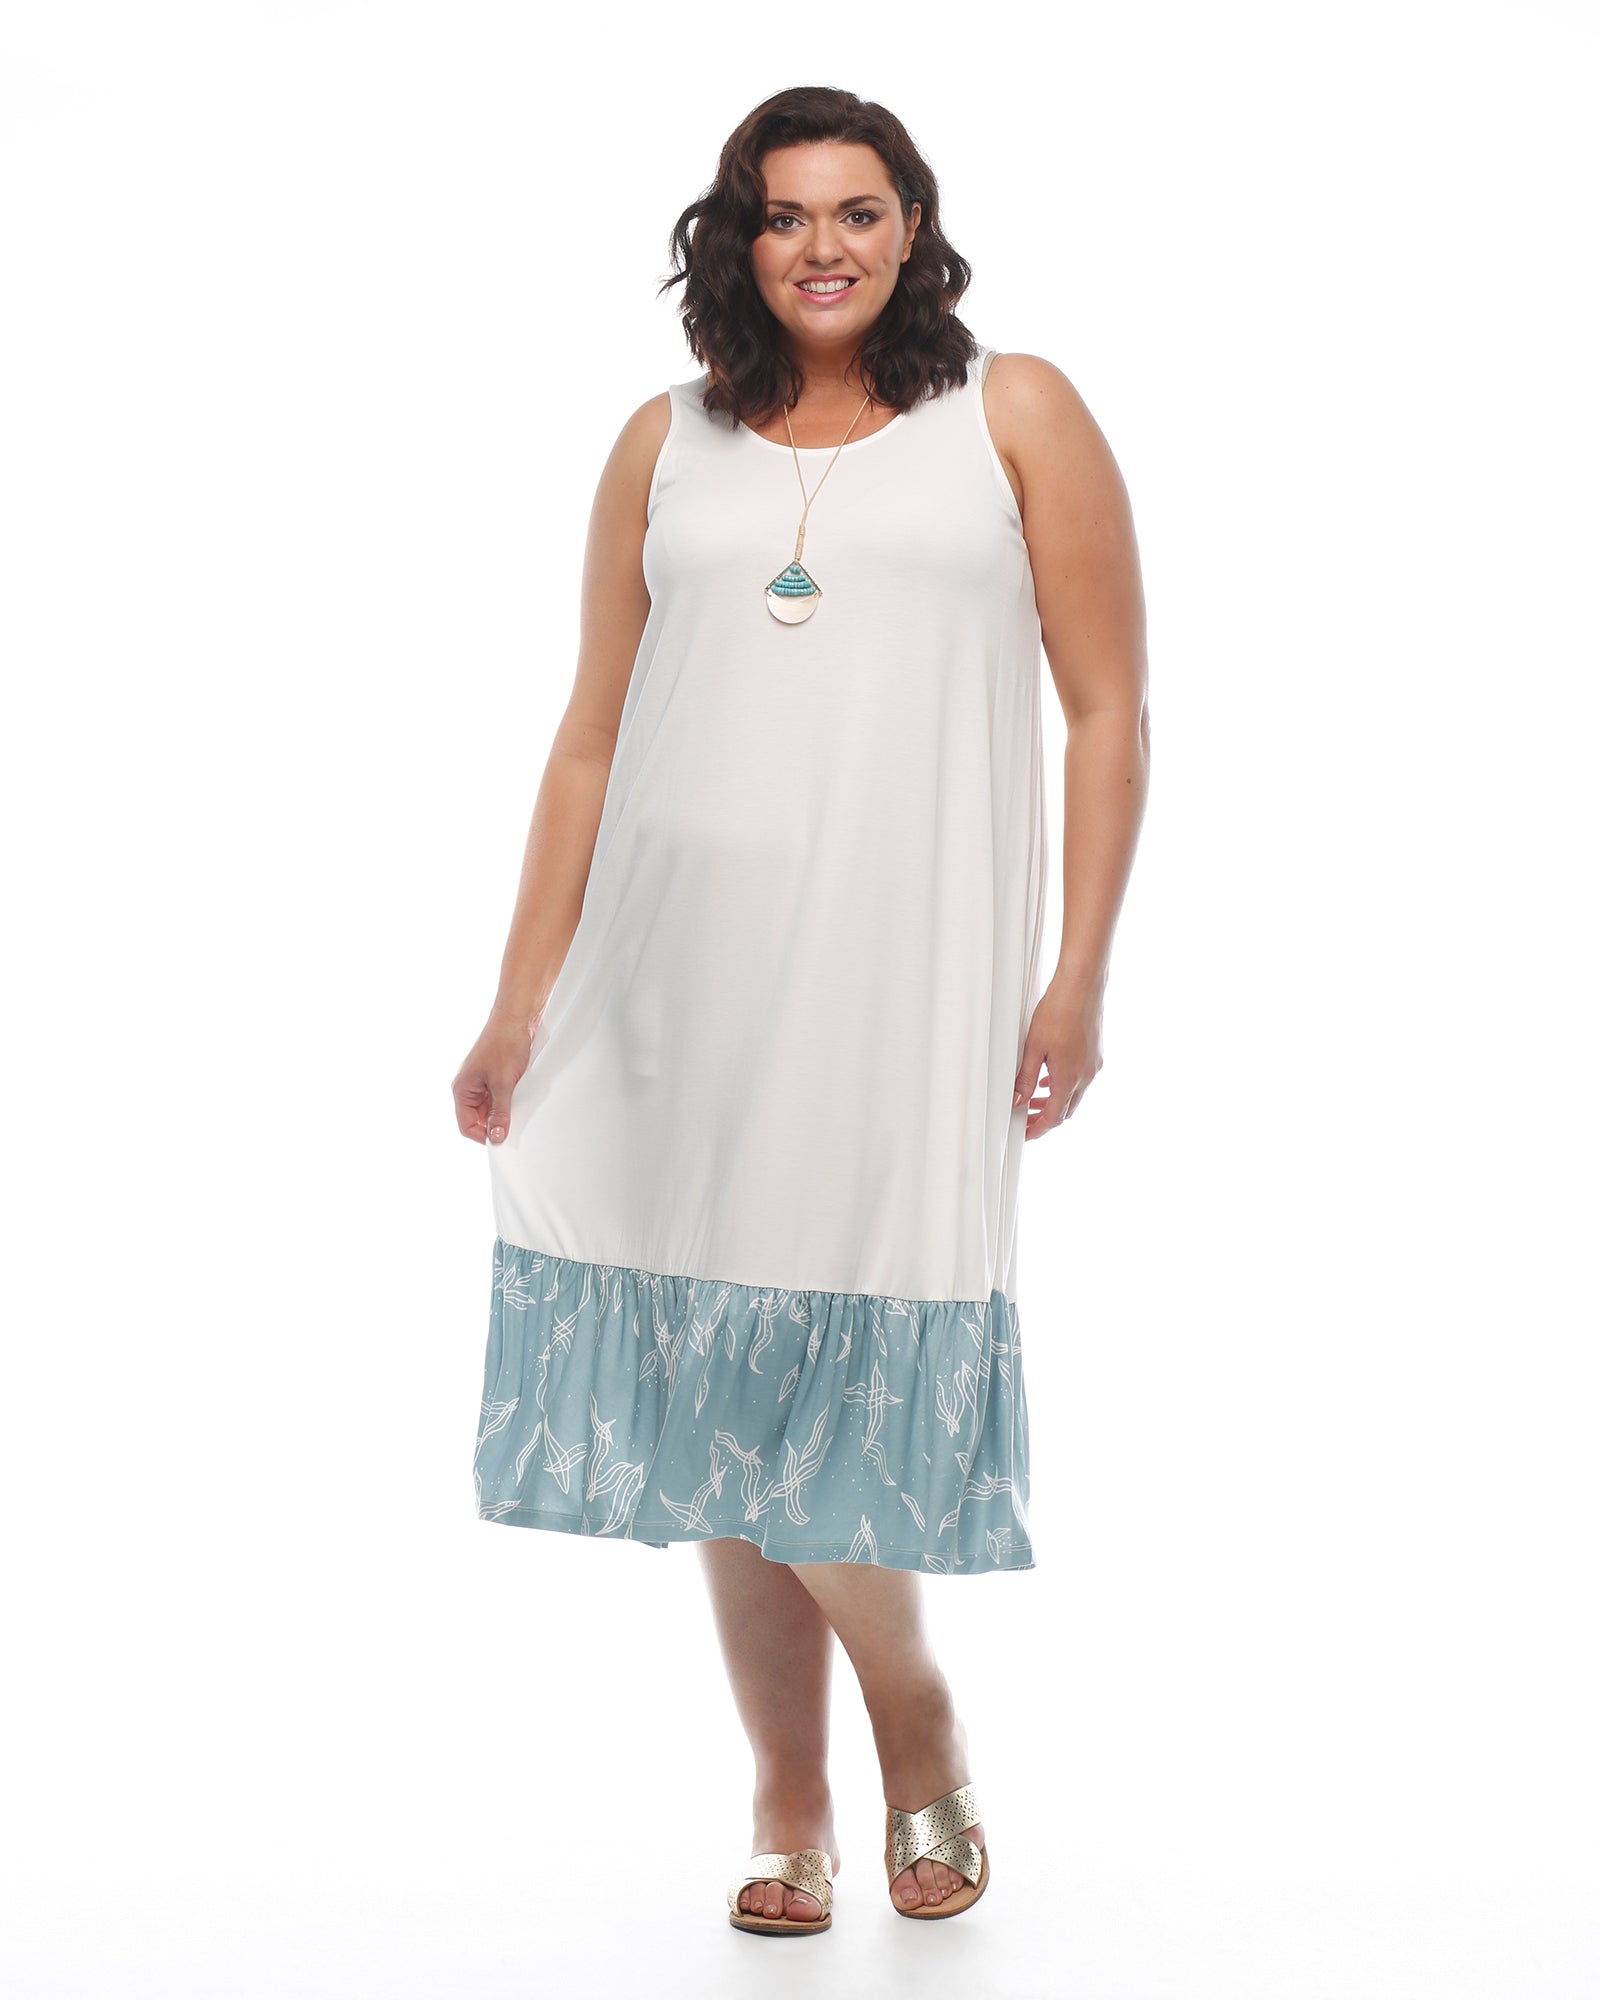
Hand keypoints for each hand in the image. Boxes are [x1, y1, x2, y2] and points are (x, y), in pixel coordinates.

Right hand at [451, 1010, 537, 1144]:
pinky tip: (520, 1099)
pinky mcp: (493, 1075)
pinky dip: (508, 1102)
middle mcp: (467, 1086)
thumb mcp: (504, 1084)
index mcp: (461, 1089)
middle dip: (494, 1125)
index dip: (483, 1137)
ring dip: (503, 1113)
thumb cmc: (505, 1044)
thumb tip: (496, 1138)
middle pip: (478, 1119)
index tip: (502, 1141)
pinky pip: (497, 1097)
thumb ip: (499, 1113)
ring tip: (518, 1110)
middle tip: (514, 1128)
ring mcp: (480, 1081)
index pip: (466, 1126)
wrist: (517, 1018)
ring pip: (489, 1109)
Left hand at [1013, 977, 1103, 1138]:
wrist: (1082, 986)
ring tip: (1034, 1100)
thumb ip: (1025, 1077)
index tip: (1026, 1134)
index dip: (1038, 1129)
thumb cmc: (1058, 1011)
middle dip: (1044, 1118)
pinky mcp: (1096, 1053)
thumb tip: (1017, 1100)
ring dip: (1054, 1101)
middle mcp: (1085, 1076)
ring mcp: (1093, 1065)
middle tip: (1025, 1119)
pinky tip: (1051, 1077)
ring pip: (1074, 1095)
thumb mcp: (1033, 1047)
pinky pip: (1080, 1079)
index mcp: (1069, 1078)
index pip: (1053, 1117)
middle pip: (1065, 1110)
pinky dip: (1064, 1085)